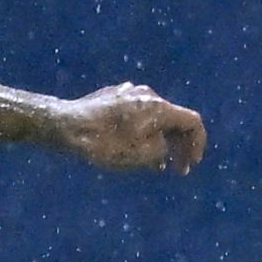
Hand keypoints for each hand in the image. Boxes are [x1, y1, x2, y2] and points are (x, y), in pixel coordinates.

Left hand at [60, 84, 207, 173]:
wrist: (64, 125)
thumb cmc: (102, 143)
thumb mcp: (139, 156)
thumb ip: (161, 152)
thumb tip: (162, 150)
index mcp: (160, 107)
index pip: (192, 122)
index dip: (197, 144)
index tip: (191, 165)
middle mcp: (148, 94)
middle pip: (174, 118)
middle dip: (178, 145)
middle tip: (176, 168)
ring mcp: (129, 92)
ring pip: (154, 116)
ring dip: (160, 139)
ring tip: (155, 163)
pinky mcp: (112, 96)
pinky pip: (136, 114)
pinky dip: (142, 131)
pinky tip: (132, 147)